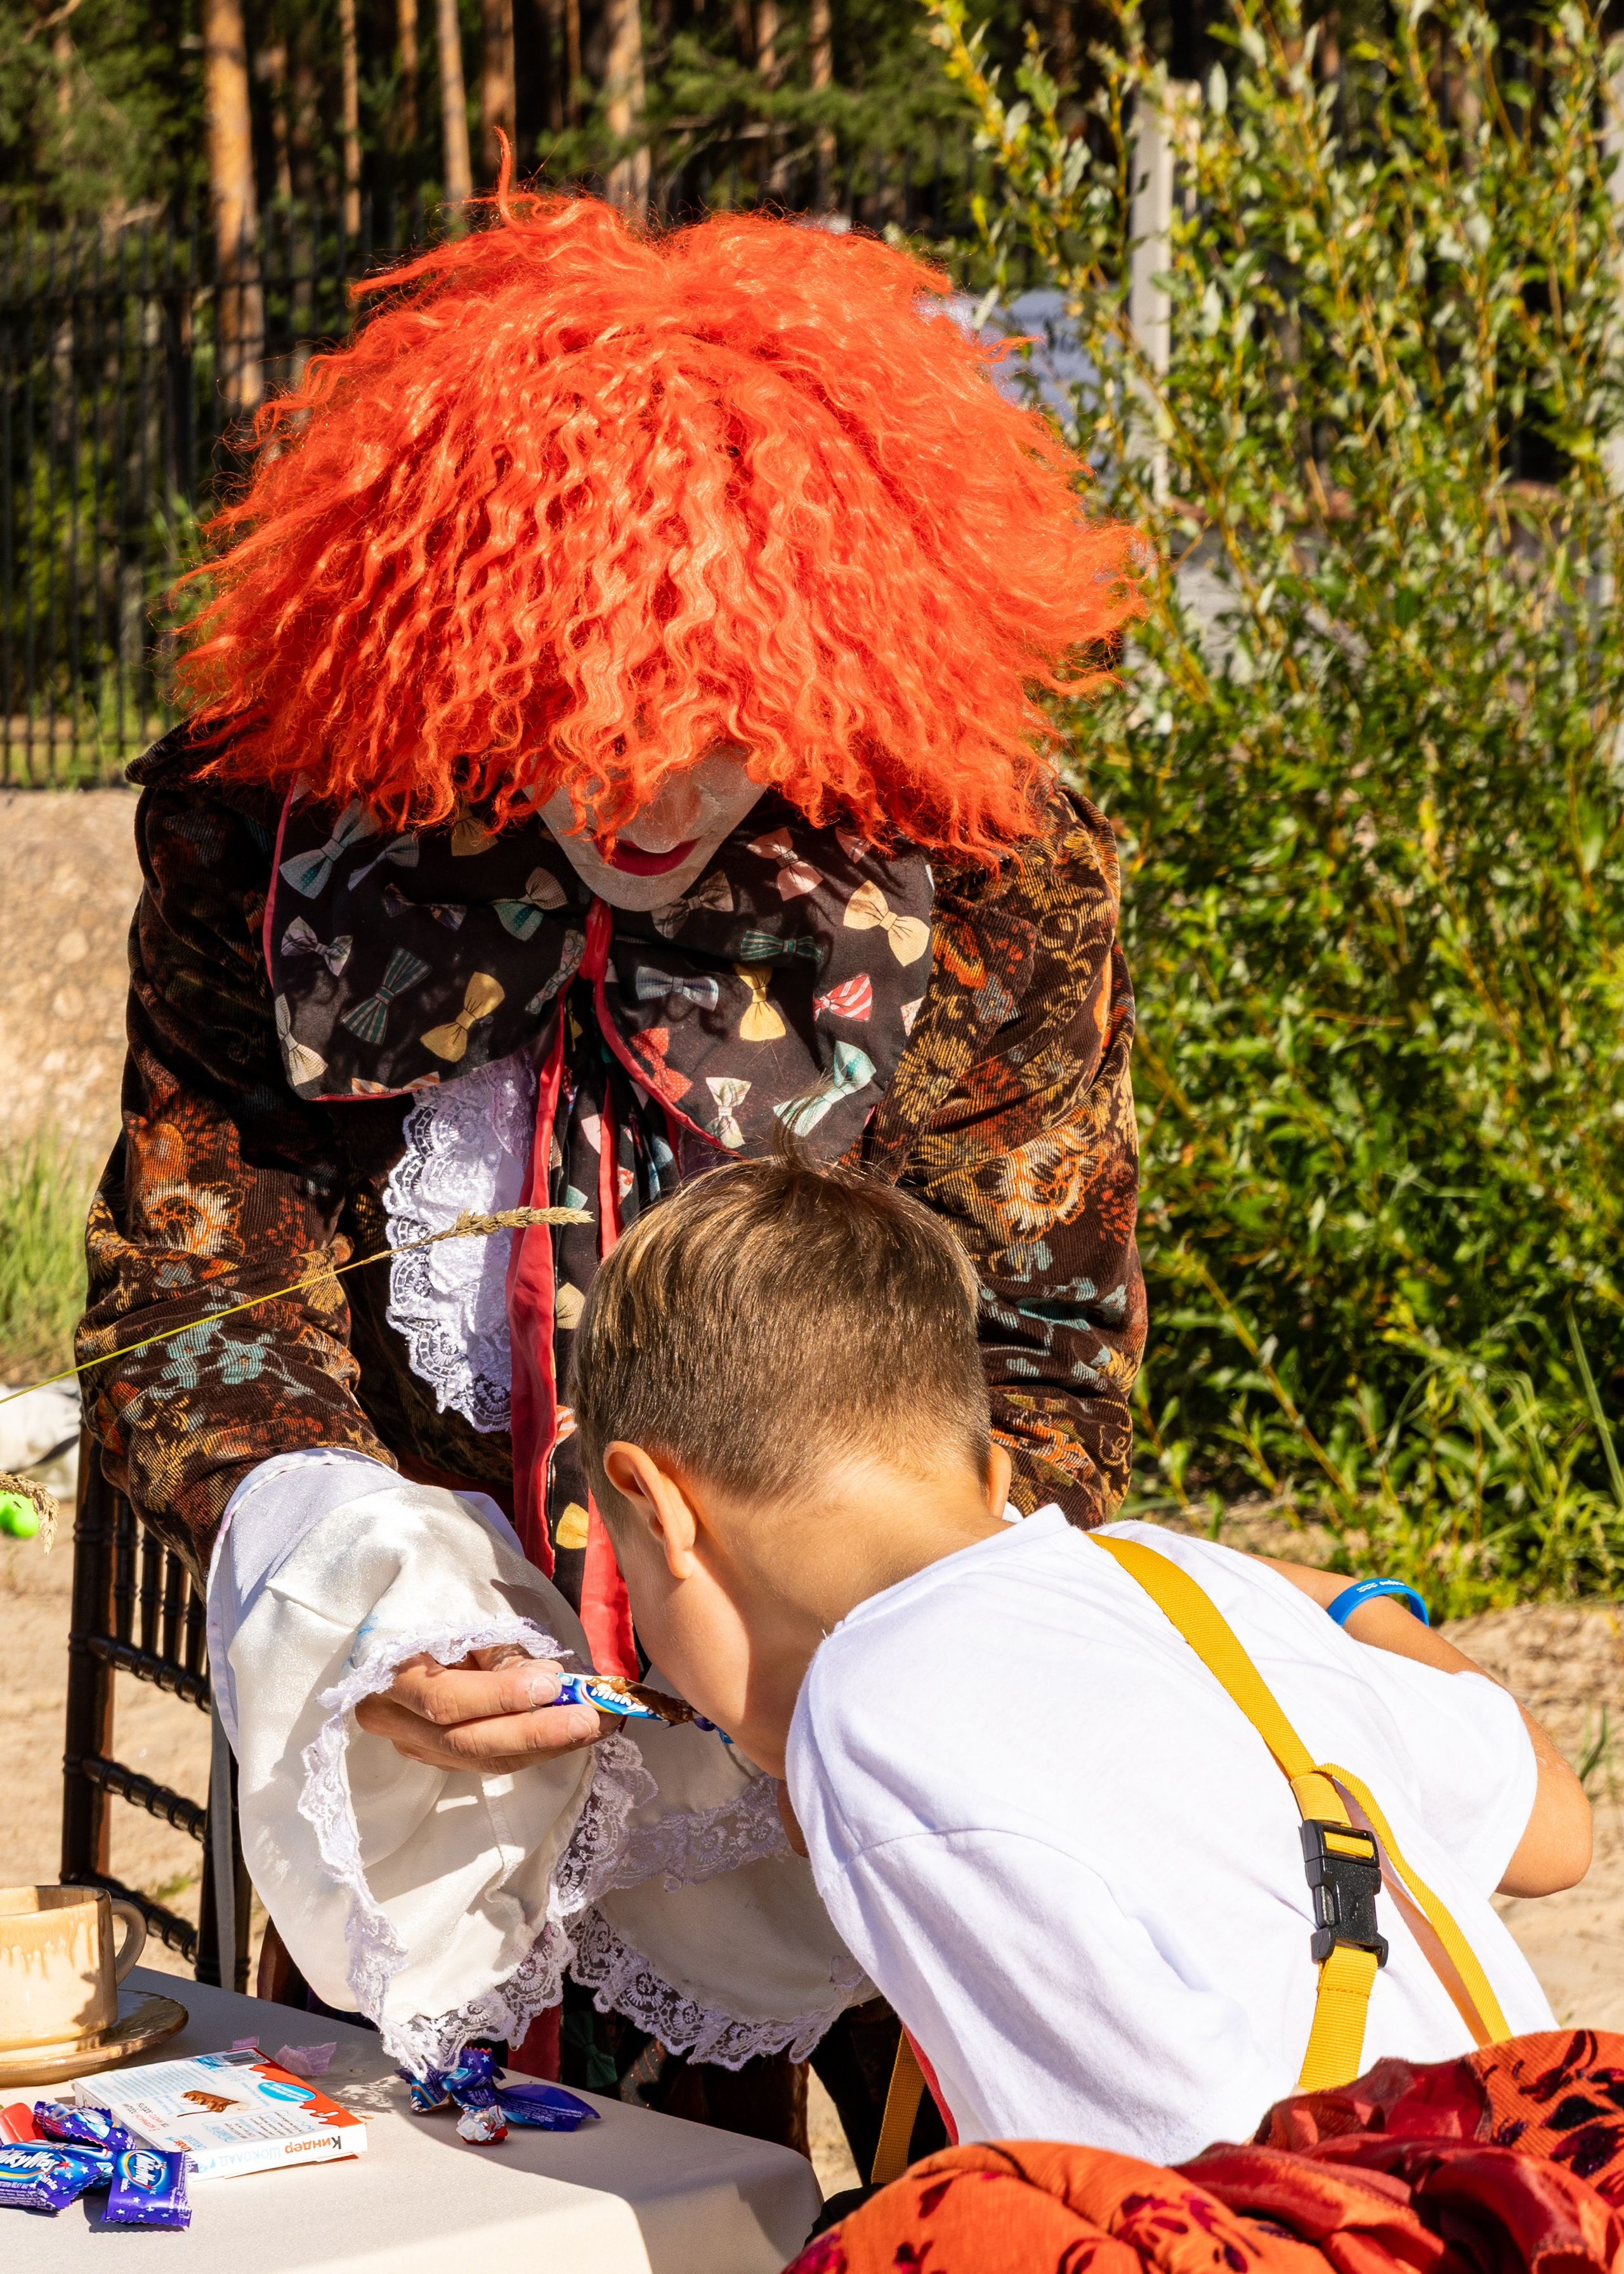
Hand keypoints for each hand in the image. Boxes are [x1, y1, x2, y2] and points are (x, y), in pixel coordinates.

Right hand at [353, 1645, 608, 1772]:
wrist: (399, 1640)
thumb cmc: (434, 1619)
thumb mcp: (463, 1623)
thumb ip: (501, 1655)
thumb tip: (550, 1681)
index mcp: (389, 1677)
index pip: (445, 1700)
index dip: (501, 1696)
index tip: (552, 1684)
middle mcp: (394, 1721)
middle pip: (468, 1743)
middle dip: (536, 1733)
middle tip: (589, 1719)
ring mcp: (413, 1746)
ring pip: (483, 1760)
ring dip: (545, 1746)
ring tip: (595, 1727)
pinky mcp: (436, 1758)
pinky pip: (488, 1762)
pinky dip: (533, 1751)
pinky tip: (570, 1736)